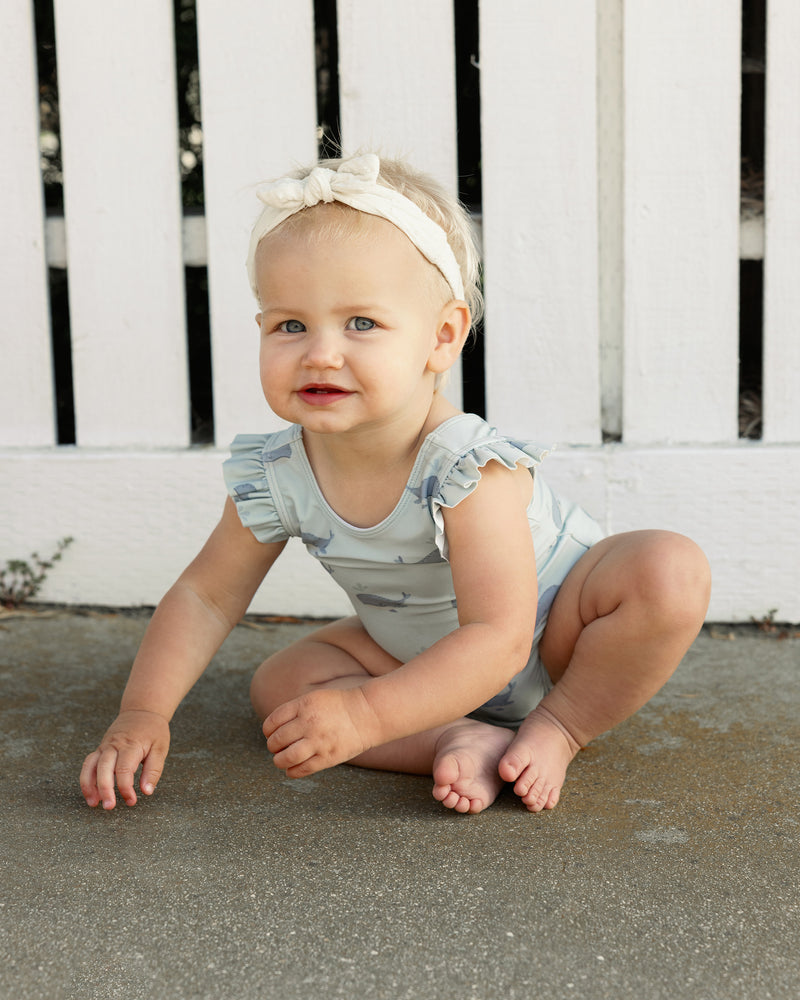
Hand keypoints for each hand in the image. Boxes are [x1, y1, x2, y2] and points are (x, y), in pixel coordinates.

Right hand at [80, 710, 170, 808]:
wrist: (142, 710)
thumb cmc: (153, 731)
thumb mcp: (161, 748)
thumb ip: (154, 770)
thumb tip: (146, 792)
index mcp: (131, 745)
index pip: (124, 769)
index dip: (126, 788)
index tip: (132, 801)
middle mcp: (114, 745)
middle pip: (104, 768)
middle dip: (105, 789)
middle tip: (109, 807)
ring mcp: (105, 746)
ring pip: (91, 766)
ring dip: (89, 785)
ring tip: (93, 804)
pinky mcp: (100, 749)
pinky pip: (88, 764)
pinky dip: (86, 779)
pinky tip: (91, 794)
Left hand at [263, 687, 377, 778]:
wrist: (367, 714)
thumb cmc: (339, 706)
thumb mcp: (314, 698)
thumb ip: (295, 711)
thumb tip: (274, 730)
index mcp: (303, 705)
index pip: (272, 721)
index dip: (267, 730)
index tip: (270, 734)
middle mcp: (308, 723)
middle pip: (276, 740)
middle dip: (272, 746)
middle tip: (276, 747)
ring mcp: (318, 741)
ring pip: (285, 758)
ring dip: (279, 761)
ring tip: (281, 759)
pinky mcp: (327, 757)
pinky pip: (302, 770)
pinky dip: (292, 772)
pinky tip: (291, 769)